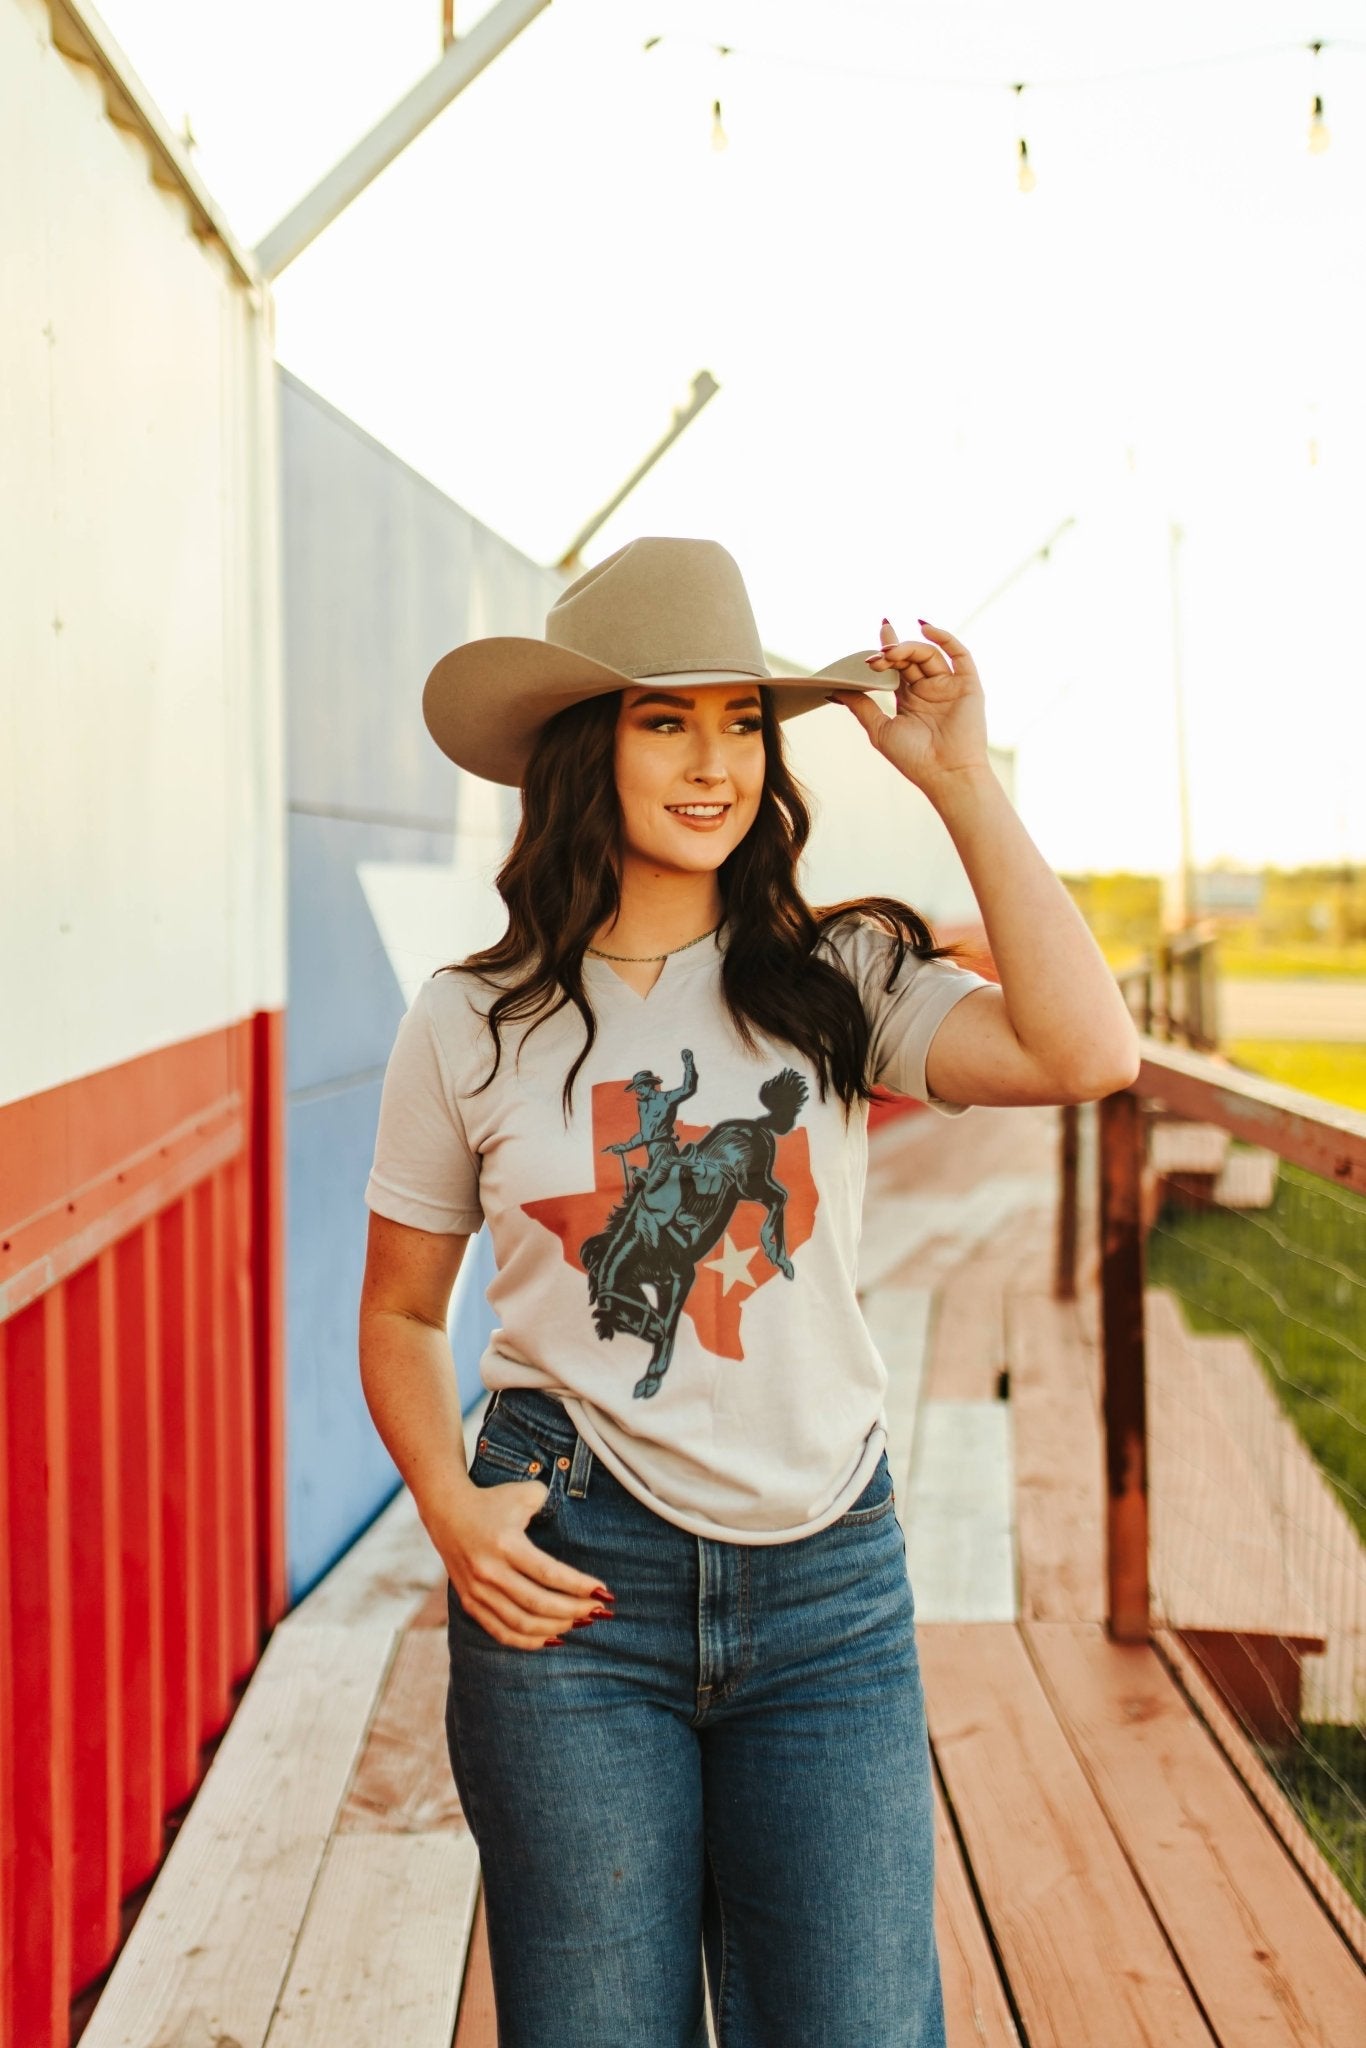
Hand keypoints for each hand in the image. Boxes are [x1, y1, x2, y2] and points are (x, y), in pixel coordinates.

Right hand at [439, 1478, 612, 1647]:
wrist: (447, 1511)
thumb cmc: (493, 1501)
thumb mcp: (524, 1493)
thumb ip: (550, 1503)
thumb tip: (573, 1525)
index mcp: (505, 1544)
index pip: (549, 1574)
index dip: (579, 1587)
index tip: (604, 1593)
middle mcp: (489, 1571)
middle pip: (538, 1603)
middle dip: (574, 1610)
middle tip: (598, 1611)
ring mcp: (477, 1591)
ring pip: (521, 1623)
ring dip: (556, 1627)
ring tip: (580, 1623)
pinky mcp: (470, 1603)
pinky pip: (501, 1632)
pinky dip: (528, 1641)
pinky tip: (553, 1638)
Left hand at [827, 618, 989, 790]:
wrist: (945, 774)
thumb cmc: (914, 758)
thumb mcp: (879, 729)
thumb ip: (861, 706)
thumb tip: (834, 689)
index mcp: (910, 698)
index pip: (898, 666)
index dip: (887, 648)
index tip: (876, 632)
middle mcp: (930, 689)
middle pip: (910, 657)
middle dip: (892, 652)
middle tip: (876, 658)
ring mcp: (949, 685)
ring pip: (929, 654)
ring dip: (908, 648)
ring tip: (890, 654)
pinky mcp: (968, 685)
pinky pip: (959, 654)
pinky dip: (944, 638)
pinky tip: (925, 628)